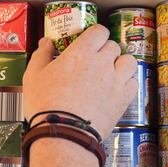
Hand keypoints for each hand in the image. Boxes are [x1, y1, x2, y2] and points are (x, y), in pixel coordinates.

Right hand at [23, 25, 137, 139]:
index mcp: (81, 53)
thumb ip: (42, 55)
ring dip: (121, 64)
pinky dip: (128, 82)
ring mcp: (115, 81)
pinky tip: (117, 88)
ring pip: (129, 61)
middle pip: (113, 46)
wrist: (64, 135)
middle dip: (105, 50)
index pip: (99, 31)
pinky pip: (134, 82)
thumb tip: (46, 42)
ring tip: (112, 72)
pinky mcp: (123, 99)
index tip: (91, 41)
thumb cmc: (45, 105)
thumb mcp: (33, 76)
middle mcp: (102, 63)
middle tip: (96, 60)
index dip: (96, 34)